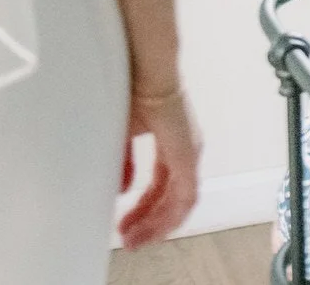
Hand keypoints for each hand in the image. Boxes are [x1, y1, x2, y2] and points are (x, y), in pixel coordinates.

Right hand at [117, 84, 201, 249]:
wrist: (143, 70)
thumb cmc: (132, 89)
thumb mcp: (120, 134)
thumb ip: (123, 162)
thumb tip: (121, 187)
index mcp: (169, 141)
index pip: (158, 183)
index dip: (142, 207)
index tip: (124, 223)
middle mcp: (183, 148)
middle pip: (168, 196)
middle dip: (147, 221)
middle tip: (129, 239)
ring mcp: (189, 152)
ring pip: (178, 201)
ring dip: (157, 223)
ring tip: (135, 239)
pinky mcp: (189, 155)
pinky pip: (186, 196)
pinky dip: (170, 215)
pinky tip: (153, 228)